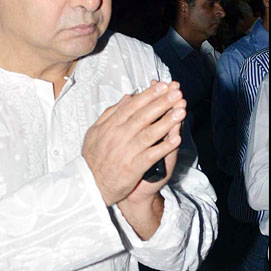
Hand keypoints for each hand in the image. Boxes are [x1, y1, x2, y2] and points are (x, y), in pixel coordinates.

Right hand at [81, 80, 185, 205]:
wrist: (89, 184)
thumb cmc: (93, 157)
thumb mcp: (94, 131)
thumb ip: (110, 113)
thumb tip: (127, 98)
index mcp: (110, 126)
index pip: (132, 106)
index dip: (148, 95)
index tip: (162, 86)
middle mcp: (118, 136)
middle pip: (143, 116)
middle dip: (161, 102)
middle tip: (176, 92)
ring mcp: (126, 151)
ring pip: (150, 133)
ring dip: (167, 121)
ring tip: (181, 111)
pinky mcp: (134, 167)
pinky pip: (152, 154)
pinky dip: (164, 146)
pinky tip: (176, 138)